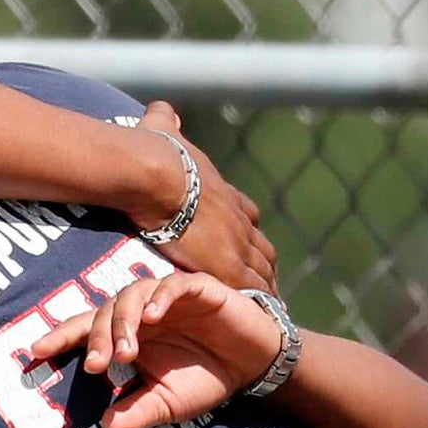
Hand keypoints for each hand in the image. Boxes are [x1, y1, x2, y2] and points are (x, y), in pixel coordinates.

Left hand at [20, 270, 284, 427]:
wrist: (253, 365)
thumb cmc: (206, 379)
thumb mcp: (168, 404)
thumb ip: (138, 412)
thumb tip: (106, 426)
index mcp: (129, 336)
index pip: (87, 330)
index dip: (61, 337)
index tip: (36, 352)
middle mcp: (142, 312)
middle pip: (105, 311)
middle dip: (97, 338)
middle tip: (99, 365)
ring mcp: (166, 298)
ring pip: (132, 294)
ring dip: (124, 321)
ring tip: (127, 351)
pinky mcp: (196, 288)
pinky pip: (171, 285)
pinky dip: (159, 298)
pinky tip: (154, 317)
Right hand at [128, 103, 275, 293]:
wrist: (157, 174)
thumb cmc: (155, 154)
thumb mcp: (164, 130)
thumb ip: (165, 120)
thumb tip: (161, 107)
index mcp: (223, 191)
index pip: (247, 213)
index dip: (248, 228)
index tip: (250, 239)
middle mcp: (237, 218)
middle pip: (262, 246)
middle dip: (266, 263)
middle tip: (269, 280)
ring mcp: (237, 243)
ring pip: (263, 271)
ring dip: (268, 288)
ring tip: (272, 308)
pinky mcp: (228, 266)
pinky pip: (252, 291)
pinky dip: (261, 304)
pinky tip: (264, 319)